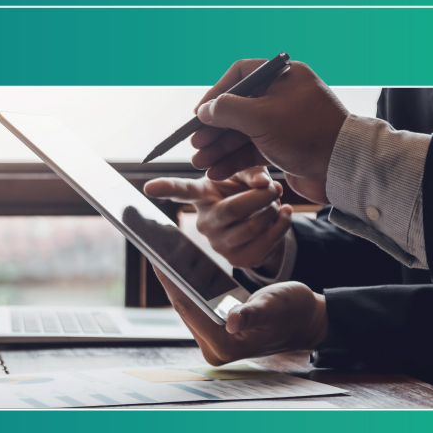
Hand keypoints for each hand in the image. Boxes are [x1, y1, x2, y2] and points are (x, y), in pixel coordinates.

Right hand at [144, 167, 292, 274]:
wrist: (263, 220)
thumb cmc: (247, 191)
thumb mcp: (247, 175)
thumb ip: (253, 172)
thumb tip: (264, 184)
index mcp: (202, 196)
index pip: (181, 191)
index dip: (165, 188)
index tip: (148, 187)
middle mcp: (204, 223)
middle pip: (232, 209)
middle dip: (261, 197)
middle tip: (275, 187)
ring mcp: (219, 245)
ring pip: (252, 227)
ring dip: (273, 211)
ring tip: (276, 202)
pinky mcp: (238, 260)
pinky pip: (265, 243)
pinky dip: (282, 226)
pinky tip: (284, 215)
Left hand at [154, 268, 326, 364]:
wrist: (307, 321)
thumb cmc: (295, 311)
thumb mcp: (274, 306)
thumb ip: (253, 314)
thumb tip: (233, 320)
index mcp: (225, 345)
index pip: (188, 308)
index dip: (170, 281)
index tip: (155, 257)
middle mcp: (215, 349)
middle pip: (184, 308)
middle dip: (169, 280)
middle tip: (154, 249)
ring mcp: (214, 343)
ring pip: (188, 307)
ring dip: (176, 283)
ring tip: (161, 255)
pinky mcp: (216, 334)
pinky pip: (196, 307)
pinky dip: (188, 288)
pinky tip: (179, 268)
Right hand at [189, 60, 348, 203]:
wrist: (344, 168)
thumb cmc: (308, 134)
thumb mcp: (261, 118)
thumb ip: (227, 110)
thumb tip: (205, 110)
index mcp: (283, 77)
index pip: (240, 76)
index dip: (216, 94)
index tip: (199, 114)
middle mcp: (283, 97)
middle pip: (238, 108)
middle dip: (214, 129)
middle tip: (196, 145)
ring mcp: (284, 123)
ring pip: (243, 132)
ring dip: (220, 148)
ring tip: (200, 163)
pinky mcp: (285, 147)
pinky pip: (253, 150)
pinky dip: (235, 160)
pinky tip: (217, 172)